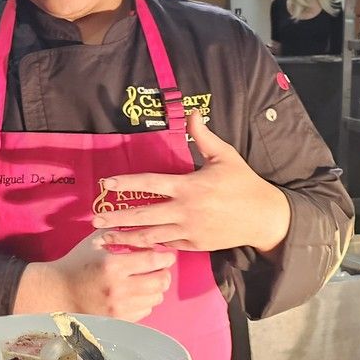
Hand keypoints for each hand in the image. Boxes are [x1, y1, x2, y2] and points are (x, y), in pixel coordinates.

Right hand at [13, 230, 174, 320]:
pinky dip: (146, 302)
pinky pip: (145, 311)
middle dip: (165, 273)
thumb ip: (116, 232)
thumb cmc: (77, 263)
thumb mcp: (94, 242)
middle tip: (161, 268)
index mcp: (112, 265)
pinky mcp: (118, 320)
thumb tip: (140, 226)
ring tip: (148, 280)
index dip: (165, 257)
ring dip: (156, 288)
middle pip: (160, 282)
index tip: (167, 255)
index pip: (152, 260)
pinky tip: (137, 293)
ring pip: (156, 298)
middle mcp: (118, 288)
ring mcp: (118, 307)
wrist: (58, 292)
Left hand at [91, 111, 290, 252]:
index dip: (126, 184)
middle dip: (116, 218)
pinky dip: (148, 246)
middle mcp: (185, 210)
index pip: (150, 184)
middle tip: (94, 219)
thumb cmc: (244, 183)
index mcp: (188, 186)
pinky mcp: (195, 244)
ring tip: (103, 240)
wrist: (265, 217)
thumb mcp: (225, 156)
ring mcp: (189, 230)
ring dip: (125, 238)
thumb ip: (203, 136)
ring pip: (151, 236)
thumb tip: (193, 112)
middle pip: (143, 215)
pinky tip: (131, 246)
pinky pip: (166, 246)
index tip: (106, 185)